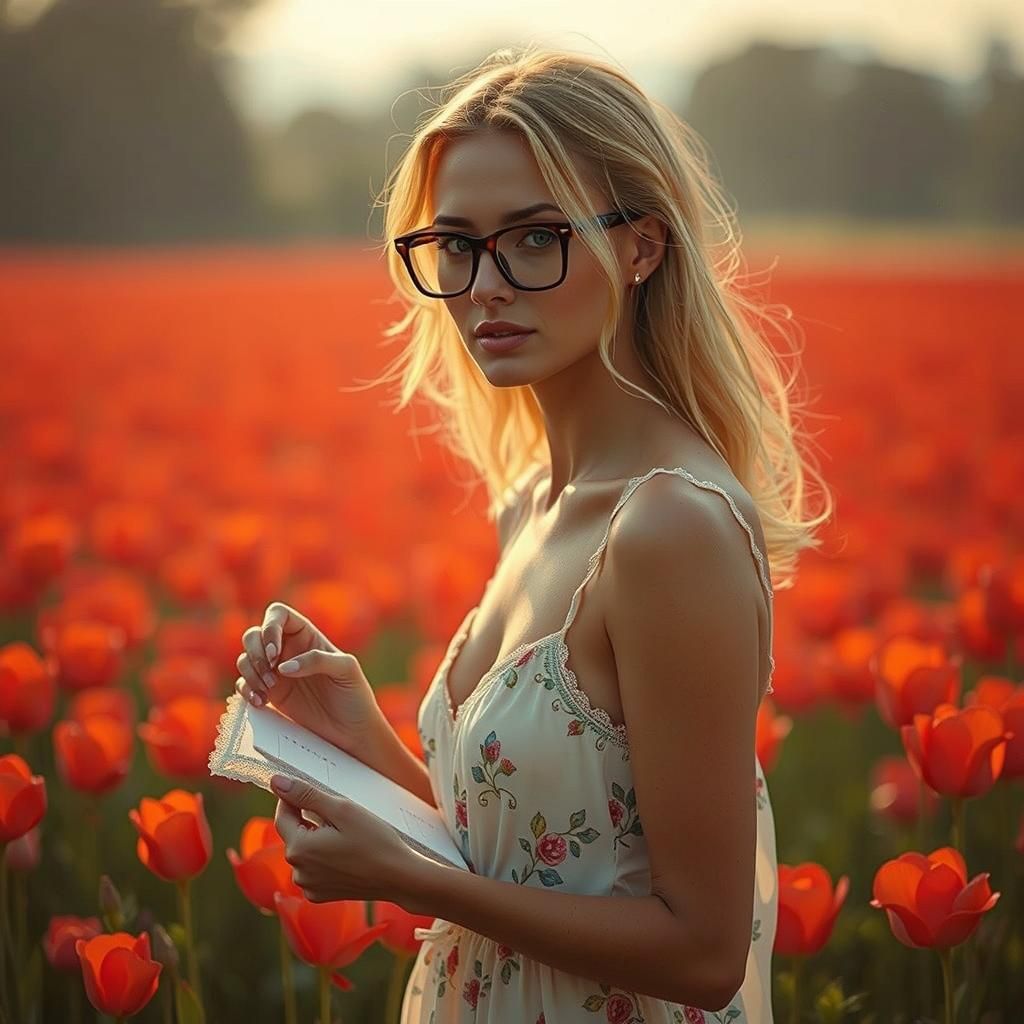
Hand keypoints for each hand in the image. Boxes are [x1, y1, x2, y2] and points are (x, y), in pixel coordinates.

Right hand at [235, 602, 384, 758]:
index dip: (269, 627)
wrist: (351, 731)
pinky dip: (246, 690)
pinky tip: (261, 702)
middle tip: (272, 675)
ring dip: (251, 672)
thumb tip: (283, 666)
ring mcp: (276, 672)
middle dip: (256, 652)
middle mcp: (288, 650)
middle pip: (254, 635)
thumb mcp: (346, 670)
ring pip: (245, 658)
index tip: (275, 653)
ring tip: (269, 690)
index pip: (278, 614)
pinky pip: (244, 684)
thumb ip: (318, 660)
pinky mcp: (270, 694)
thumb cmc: (355, 696)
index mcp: (307, 636)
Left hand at [270, 774, 425, 906]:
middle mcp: (298, 872)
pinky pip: (313, 869)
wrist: (400, 877)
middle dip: (309, 820)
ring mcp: (309, 886)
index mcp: (299, 849)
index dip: (292, 798)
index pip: (282, 815)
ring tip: (345, 834)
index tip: (310, 789)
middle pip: (294, 834)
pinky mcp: (320, 895)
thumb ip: (307, 795)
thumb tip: (277, 782)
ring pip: (304, 851)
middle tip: (338, 813)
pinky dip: (323, 858)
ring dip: (317, 839)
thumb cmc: (375, 840)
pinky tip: (346, 853)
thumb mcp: (342, 809)